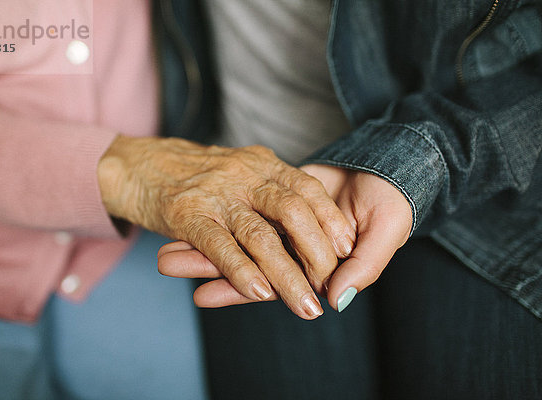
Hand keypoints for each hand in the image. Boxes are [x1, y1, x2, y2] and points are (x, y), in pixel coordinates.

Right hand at [98, 136, 353, 318]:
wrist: (137, 164)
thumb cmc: (195, 175)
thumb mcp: (239, 169)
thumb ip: (268, 189)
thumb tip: (306, 224)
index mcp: (260, 164)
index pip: (306, 187)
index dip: (329, 218)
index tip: (346, 248)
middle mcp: (243, 175)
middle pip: (291, 211)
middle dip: (317, 252)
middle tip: (330, 285)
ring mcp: (215, 195)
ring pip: (259, 236)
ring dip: (286, 276)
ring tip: (307, 308)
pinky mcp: (186, 215)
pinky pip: (219, 246)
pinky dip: (239, 272)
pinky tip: (258, 293)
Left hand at [158, 164, 411, 313]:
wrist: (387, 163)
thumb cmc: (392, 202)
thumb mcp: (387, 232)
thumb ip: (364, 266)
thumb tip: (335, 299)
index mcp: (316, 266)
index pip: (273, 281)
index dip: (240, 288)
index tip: (203, 294)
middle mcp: (294, 250)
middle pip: (246, 262)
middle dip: (208, 265)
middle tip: (168, 263)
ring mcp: (284, 225)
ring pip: (239, 237)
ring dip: (204, 242)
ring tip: (165, 246)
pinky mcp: (278, 198)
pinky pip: (245, 207)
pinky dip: (221, 213)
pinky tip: (188, 217)